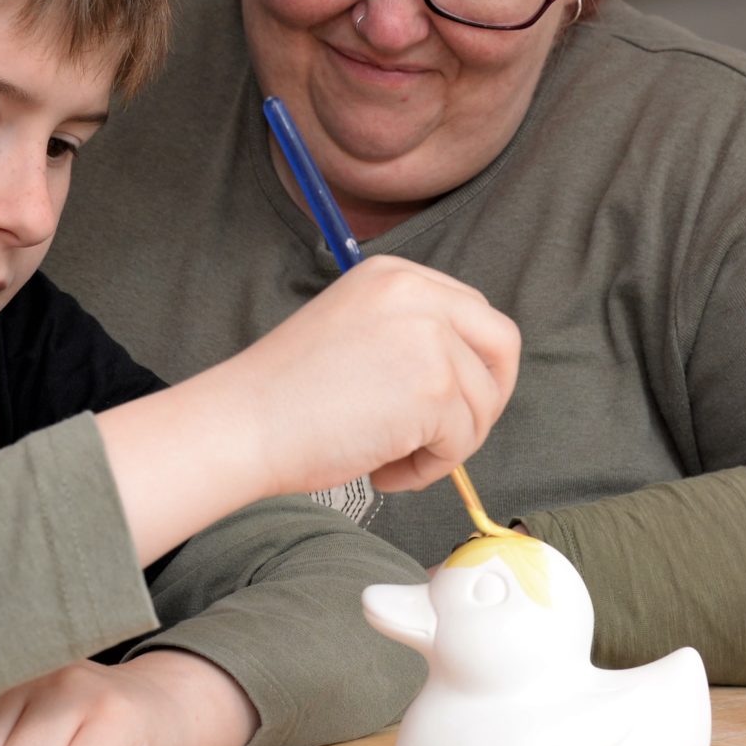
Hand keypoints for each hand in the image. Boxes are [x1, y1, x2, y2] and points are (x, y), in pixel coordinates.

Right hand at [211, 255, 520, 495]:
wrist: (244, 423)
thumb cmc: (285, 396)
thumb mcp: (355, 331)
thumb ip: (409, 336)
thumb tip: (468, 378)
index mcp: (395, 274)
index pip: (473, 312)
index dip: (471, 364)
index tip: (447, 402)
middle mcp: (418, 293)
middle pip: (501, 344)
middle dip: (487, 398)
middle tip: (449, 436)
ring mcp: (431, 338)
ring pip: (482, 404)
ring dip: (445, 445)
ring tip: (388, 459)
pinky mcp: (436, 387)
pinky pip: (461, 443)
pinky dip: (427, 469)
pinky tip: (383, 471)